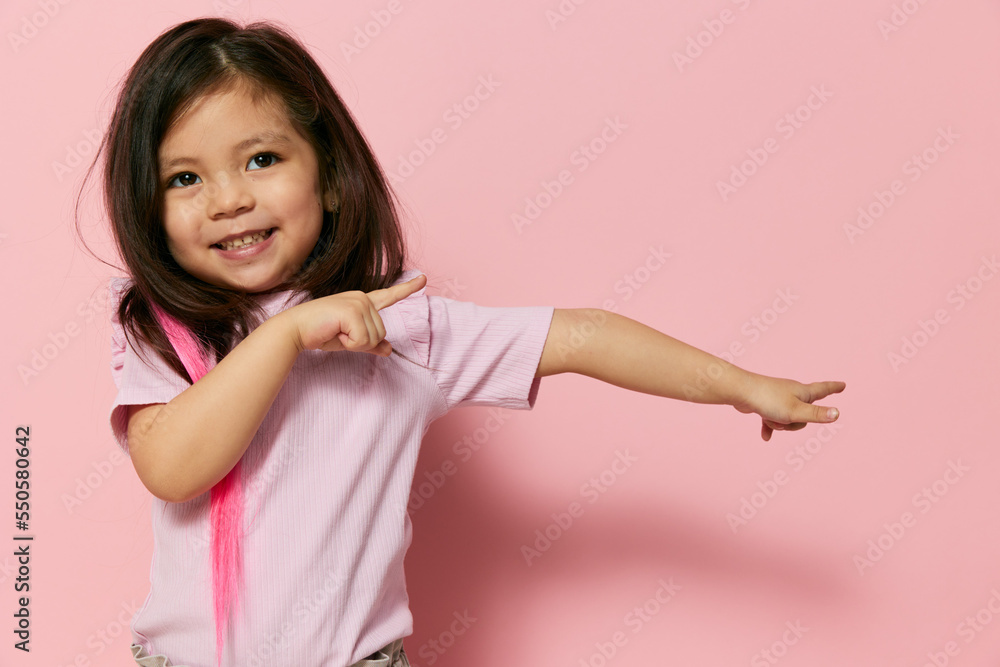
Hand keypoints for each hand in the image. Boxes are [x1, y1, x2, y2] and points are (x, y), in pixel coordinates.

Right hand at [284, 274, 426, 355]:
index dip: (407, 289)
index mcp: (362, 302)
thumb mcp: (350, 340)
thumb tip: (389, 350)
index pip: (389, 296)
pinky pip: (363, 340)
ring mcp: (358, 302)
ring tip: (335, 333)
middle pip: (381, 333)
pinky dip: (349, 344)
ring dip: (354, 343)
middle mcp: (362, 298)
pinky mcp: (352, 311)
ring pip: (374, 338)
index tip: (424, 279)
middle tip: (339, 334)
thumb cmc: (320, 333)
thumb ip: (370, 343)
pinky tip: (334, 334)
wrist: (295, 329)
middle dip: (361, 342)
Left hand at [732, 373, 845, 440]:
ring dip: (779, 424)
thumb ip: (816, 415)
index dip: (834, 388)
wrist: (740, 392)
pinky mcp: (765, 404)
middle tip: (785, 419)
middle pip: (804, 413)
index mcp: (803, 392)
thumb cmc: (769, 400)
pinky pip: (771, 420)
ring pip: (787, 419)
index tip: (843, 385)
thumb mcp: (796, 411)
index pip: (823, 390)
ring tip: (769, 418)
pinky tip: (765, 436)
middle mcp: (792, 392)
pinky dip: (769, 427)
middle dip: (795, 423)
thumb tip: (837, 414)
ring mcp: (778, 398)